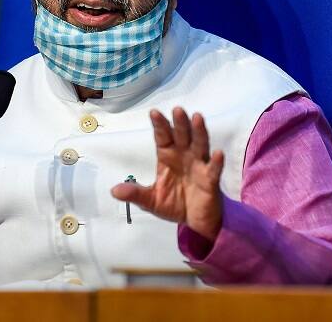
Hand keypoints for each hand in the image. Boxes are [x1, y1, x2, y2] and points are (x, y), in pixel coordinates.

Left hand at [111, 107, 224, 240]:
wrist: (195, 221)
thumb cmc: (173, 204)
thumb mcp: (150, 200)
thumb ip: (135, 194)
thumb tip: (113, 191)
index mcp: (167, 157)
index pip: (163, 137)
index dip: (160, 125)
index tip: (154, 112)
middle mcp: (184, 156)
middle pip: (182, 136)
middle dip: (179, 123)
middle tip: (177, 109)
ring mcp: (198, 165)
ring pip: (199, 145)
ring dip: (199, 132)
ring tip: (197, 117)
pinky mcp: (210, 179)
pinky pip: (213, 169)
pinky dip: (216, 161)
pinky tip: (217, 153)